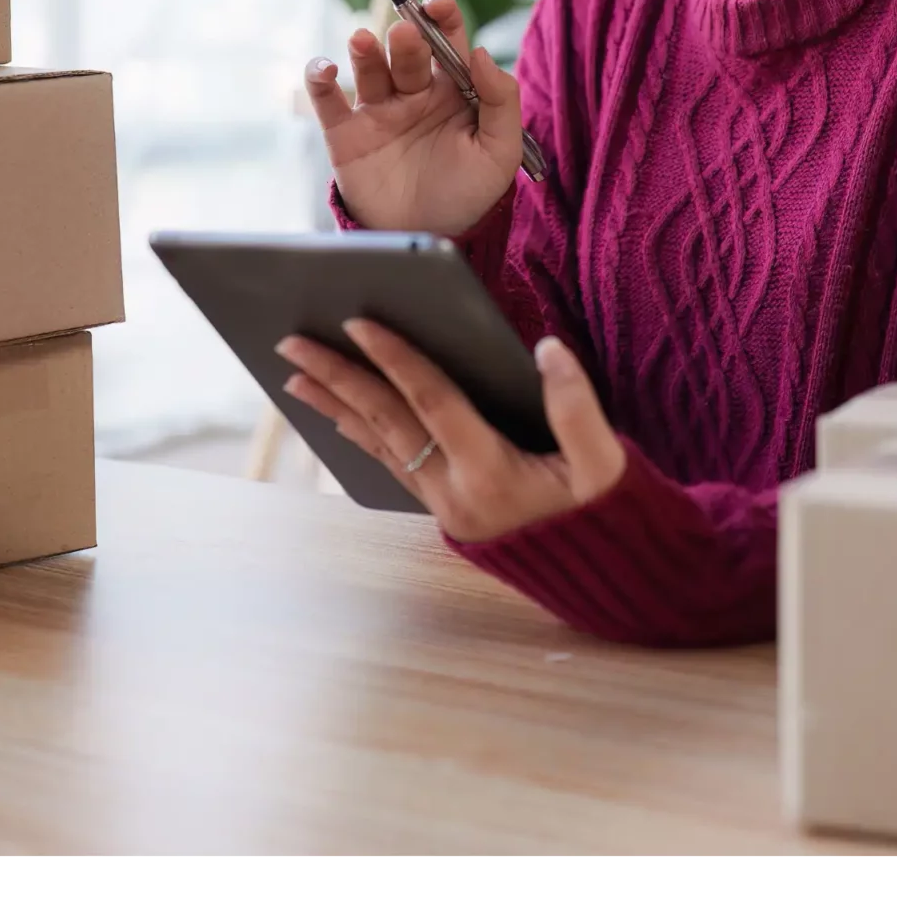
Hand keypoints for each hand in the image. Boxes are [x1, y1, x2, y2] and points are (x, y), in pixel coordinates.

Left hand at [275, 320, 627, 543]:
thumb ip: (577, 406)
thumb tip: (547, 349)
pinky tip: (339, 415)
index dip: (395, 359)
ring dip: (336, 407)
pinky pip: (390, 464)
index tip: (356, 321)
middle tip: (291, 342)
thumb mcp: (605, 464)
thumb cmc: (604, 514)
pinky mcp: (444, 512)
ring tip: (295, 377)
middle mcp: (454, 493)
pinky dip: (361, 434)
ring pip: (379, 446)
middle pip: (385, 423)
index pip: (432, 403)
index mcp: (490, 474)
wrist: (602, 575)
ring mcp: (443, 506)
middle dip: (337, 378)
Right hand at [303, 0, 521, 235]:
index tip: (438, 6)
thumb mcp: (500, 151)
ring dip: (364, 50)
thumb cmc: (469, 196)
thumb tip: (479, 51)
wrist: (430, 240)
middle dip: (407, 38)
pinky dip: (319, 77)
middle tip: (406, 35)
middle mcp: (414, 93)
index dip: (443, 17)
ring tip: (362, 41)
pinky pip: (327, 99)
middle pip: (408, 51)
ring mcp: (378, 111)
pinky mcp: (345, 134)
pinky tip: (326, 70)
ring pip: (368, 67)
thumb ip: (501, 100)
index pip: (447, 40)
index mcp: (453, 90)